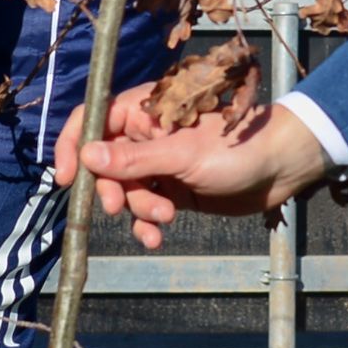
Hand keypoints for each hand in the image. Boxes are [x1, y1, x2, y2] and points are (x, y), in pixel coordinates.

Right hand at [59, 81, 334, 245]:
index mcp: (146, 110)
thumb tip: (86, 157)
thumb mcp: (182, 156)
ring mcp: (160, 164)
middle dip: (111, 188)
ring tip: (164, 217)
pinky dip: (146, 224)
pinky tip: (156, 237)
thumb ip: (134, 160)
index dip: (73, 146)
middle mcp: (147, 135)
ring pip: (125, 190)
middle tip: (118, 206)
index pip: (93, 120)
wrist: (281, 169)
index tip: (65, 178)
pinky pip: (144, 209)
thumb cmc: (238, 148)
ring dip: (138, 208)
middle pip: (104, 163)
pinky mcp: (172, 190)